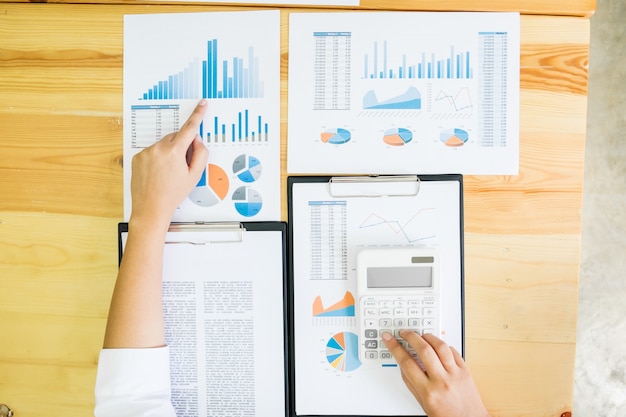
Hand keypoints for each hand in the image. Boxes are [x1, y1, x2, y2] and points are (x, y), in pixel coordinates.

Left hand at [129, 100, 208, 229]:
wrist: (150, 208)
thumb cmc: (172, 195)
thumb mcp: (194, 176)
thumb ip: (200, 154)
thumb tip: (197, 141)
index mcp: (174, 152)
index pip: (190, 128)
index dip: (198, 115)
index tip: (202, 104)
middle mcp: (158, 148)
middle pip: (175, 137)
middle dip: (181, 146)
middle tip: (182, 165)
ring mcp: (146, 152)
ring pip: (163, 145)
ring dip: (168, 153)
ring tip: (168, 173)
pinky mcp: (137, 157)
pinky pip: (152, 151)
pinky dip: (157, 158)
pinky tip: (158, 173)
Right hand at [382, 330, 489, 416]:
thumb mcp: (423, 404)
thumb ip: (412, 384)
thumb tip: (403, 365)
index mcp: (428, 391)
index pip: (406, 362)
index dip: (395, 347)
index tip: (389, 339)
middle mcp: (442, 381)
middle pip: (423, 349)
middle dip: (410, 336)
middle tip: (404, 332)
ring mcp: (455, 374)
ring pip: (440, 346)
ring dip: (428, 337)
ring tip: (421, 335)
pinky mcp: (465, 371)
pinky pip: (453, 351)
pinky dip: (443, 345)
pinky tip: (437, 345)